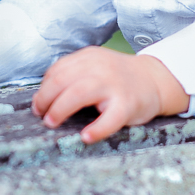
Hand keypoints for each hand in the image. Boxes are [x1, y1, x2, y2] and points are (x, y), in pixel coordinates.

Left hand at [32, 47, 189, 142]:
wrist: (155, 80)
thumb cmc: (120, 78)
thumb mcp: (96, 66)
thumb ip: (74, 74)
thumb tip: (44, 98)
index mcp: (89, 57)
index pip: (57, 70)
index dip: (43, 89)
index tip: (39, 104)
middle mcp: (99, 67)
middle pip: (62, 81)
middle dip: (46, 100)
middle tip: (43, 116)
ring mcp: (113, 85)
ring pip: (78, 94)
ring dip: (60, 110)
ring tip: (53, 123)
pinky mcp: (127, 104)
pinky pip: (109, 119)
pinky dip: (96, 129)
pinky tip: (86, 137)